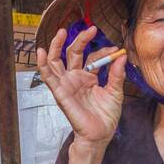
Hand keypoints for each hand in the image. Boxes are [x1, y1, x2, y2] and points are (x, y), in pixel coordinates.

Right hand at [34, 24, 126, 145]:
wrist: (100, 135)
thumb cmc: (106, 116)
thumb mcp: (115, 92)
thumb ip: (117, 74)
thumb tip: (122, 55)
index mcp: (89, 77)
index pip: (93, 57)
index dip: (104, 52)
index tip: (116, 50)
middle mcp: (76, 78)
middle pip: (73, 53)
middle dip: (81, 39)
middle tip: (92, 29)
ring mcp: (67, 84)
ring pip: (57, 60)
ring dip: (57, 45)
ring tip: (61, 32)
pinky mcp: (60, 92)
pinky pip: (48, 77)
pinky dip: (43, 64)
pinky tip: (41, 52)